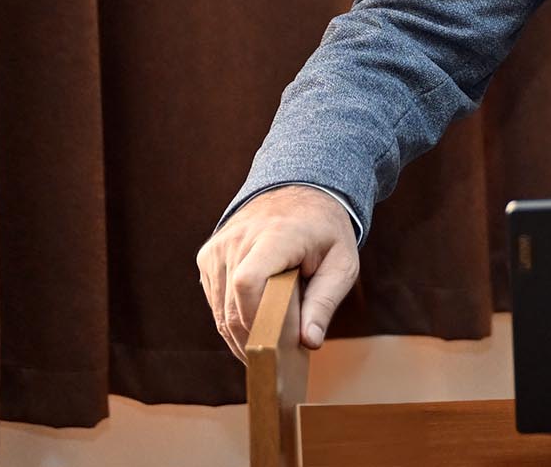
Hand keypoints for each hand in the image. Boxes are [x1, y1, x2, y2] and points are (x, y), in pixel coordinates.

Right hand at [196, 184, 359, 362]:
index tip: (276, 344)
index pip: (247, 283)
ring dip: (241, 334)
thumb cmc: (326, 231)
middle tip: (278, 360)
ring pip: (219, 310)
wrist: (301, 190)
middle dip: (253, 339)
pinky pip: (215, 299)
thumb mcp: (342, 263)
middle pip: (232, 306)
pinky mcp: (208, 256)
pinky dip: (232, 317)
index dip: (256, 319)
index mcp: (275, 236)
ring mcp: (218, 247)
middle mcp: (238, 239)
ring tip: (268, 346)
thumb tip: (308, 342)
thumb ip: (325, 302)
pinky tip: (254, 324)